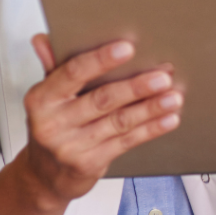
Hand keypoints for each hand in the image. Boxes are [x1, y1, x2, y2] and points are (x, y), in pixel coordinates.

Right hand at [22, 35, 181, 204]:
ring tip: (174, 96)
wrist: (46, 175)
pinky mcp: (89, 164)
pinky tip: (169, 119)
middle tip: (163, 76)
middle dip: (136, 87)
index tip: (128, 47)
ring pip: (119, 121)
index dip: (101, 60)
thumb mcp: (50, 97)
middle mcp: (53, 123)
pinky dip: (151, 129)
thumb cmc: (55, 126)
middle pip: (102, 99)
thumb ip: (54, 67)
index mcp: (42, 98)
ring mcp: (71, 146)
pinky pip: (127, 142)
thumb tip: (43, 39)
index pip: (72, 73)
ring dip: (151, 108)